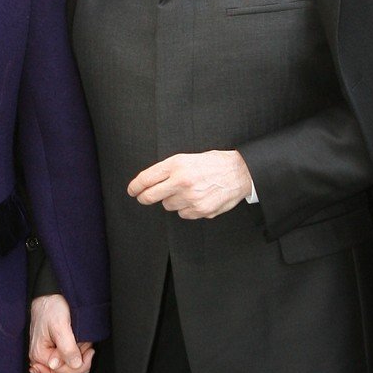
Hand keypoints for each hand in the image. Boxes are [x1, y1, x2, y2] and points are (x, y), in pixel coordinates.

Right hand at [28, 294, 93, 372]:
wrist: (47, 296)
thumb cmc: (52, 307)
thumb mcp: (61, 325)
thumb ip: (67, 347)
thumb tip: (73, 366)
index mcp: (39, 356)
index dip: (81, 367)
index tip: (90, 351)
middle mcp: (38, 361)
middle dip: (78, 370)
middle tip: (88, 354)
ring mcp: (42, 360)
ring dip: (76, 369)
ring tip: (83, 352)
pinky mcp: (47, 356)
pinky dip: (71, 367)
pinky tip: (78, 355)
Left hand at [127, 150, 252, 219]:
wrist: (240, 172)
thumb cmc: (214, 163)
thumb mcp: (188, 158)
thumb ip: (169, 169)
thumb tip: (149, 182)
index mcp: (177, 165)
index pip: (146, 178)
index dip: (135, 186)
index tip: (132, 190)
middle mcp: (181, 181)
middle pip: (150, 196)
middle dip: (144, 198)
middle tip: (144, 197)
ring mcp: (191, 198)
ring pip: (168, 206)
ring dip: (172, 200)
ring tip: (186, 191)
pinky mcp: (200, 210)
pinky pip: (183, 214)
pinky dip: (186, 208)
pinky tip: (197, 198)